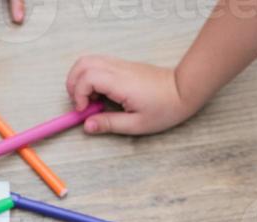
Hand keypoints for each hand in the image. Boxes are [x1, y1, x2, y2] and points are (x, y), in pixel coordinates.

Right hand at [65, 55, 198, 135]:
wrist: (184, 90)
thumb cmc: (165, 108)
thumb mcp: (136, 124)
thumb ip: (109, 124)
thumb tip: (87, 125)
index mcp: (121, 83)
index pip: (87, 77)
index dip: (78, 94)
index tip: (84, 111)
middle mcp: (118, 69)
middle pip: (82, 63)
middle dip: (73, 84)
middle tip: (80, 103)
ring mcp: (120, 65)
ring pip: (89, 60)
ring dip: (80, 79)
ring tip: (88, 99)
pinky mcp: (123, 66)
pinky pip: (99, 63)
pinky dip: (90, 76)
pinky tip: (99, 93)